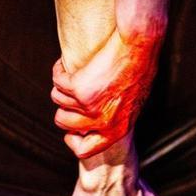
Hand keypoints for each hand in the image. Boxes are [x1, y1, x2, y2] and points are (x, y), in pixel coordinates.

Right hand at [51, 29, 162, 158]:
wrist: (138, 46)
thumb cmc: (138, 69)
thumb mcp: (131, 102)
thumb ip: (113, 116)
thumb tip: (90, 122)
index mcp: (117, 130)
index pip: (84, 150)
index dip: (73, 138)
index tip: (73, 126)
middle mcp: (102, 122)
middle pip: (63, 122)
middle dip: (64, 106)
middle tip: (71, 91)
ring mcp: (90, 107)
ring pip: (58, 99)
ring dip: (62, 86)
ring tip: (73, 74)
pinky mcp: (79, 89)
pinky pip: (57, 82)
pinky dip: (59, 71)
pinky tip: (67, 65)